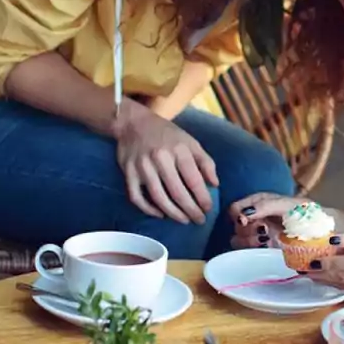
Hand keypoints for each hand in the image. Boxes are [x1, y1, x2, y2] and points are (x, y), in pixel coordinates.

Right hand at [115, 105, 217, 223]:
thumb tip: (215, 184)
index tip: (208, 209)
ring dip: (174, 214)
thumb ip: (205, 162)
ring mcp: (142, 167)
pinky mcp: (128, 173)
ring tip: (184, 220)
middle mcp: (161, 158)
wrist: (134, 123)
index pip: (194, 181)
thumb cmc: (166, 135)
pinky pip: (137, 198)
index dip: (203, 199)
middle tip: (199, 220)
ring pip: (159, 198)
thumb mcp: (190, 142)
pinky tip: (160, 214)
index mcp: (179, 150)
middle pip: (178, 193)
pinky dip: (149, 209)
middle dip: (191, 211)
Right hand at [229, 193, 307, 248]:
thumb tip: (242, 215)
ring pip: (238, 239)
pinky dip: (254, 249)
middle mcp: (255, 217)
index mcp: (258, 202)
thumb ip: (265, 206)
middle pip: (234, 225)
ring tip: (266, 238)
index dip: (238, 214)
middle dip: (246, 229)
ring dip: (249, 240)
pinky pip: (247, 251)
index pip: (235, 208)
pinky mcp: (264, 247)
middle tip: (263, 230)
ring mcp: (259, 233)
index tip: (247, 220)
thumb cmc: (306, 213)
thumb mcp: (286, 204)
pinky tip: (267, 245)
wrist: (320, 230)